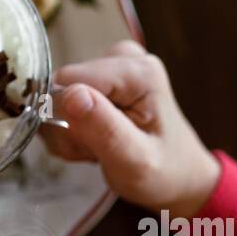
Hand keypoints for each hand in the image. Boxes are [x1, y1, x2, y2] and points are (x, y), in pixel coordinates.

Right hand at [42, 41, 220, 217]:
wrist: (178, 176)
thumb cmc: (165, 171)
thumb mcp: (136, 161)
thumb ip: (104, 129)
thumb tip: (71, 95)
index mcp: (138, 72)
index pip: (69, 81)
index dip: (67, 117)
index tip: (91, 144)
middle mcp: (125, 58)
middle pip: (62, 87)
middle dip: (70, 127)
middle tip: (96, 151)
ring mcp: (112, 65)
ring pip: (58, 96)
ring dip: (70, 132)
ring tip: (99, 149)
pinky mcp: (101, 77)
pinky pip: (64, 100)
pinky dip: (73, 129)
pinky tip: (95, 142)